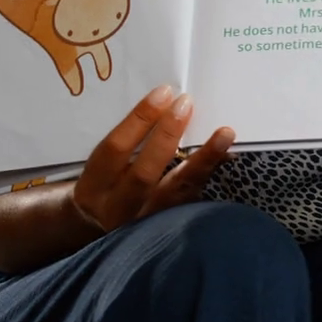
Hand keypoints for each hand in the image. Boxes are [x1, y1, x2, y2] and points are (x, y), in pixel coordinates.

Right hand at [69, 84, 234, 233]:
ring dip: (203, 161)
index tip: (164, 92)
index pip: (115, 150)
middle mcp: (118, 208)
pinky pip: (194, 199)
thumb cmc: (105, 184)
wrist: (100, 229)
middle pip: (144, 174)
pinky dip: (210, 174)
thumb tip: (166, 102)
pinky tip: (227, 154)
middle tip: (186, 104)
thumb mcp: (100, 169)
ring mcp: (146, 222)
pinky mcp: (170, 227)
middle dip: (166, 136)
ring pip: (177, 192)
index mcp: (94, 187)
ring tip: (225, 133)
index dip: (138, 120)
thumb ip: (124, 144)